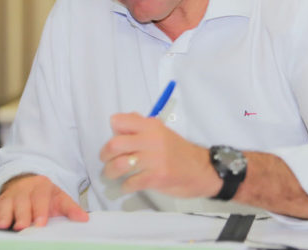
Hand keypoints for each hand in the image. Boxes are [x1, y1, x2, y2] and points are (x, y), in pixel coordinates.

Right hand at [0, 174, 88, 229]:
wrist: (28, 183)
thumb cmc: (46, 195)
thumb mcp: (60, 198)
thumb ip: (71, 209)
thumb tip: (84, 219)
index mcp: (42, 186)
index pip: (41, 198)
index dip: (40, 211)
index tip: (40, 223)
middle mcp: (25, 189)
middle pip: (22, 202)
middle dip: (21, 215)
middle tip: (21, 227)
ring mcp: (11, 195)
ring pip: (6, 204)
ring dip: (3, 215)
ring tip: (2, 225)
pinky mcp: (0, 201)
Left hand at [99, 112, 220, 197]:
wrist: (202, 170)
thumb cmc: (178, 151)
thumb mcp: (161, 132)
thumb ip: (140, 125)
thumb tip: (118, 121)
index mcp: (151, 126)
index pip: (119, 121)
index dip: (113, 130)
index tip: (114, 138)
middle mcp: (151, 140)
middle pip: (115, 144)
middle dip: (105, 154)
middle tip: (106, 159)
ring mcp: (155, 159)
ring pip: (119, 164)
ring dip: (110, 172)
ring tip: (111, 174)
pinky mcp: (157, 177)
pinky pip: (131, 182)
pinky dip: (125, 186)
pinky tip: (126, 185)